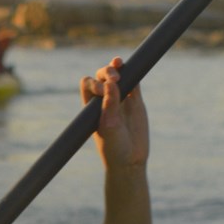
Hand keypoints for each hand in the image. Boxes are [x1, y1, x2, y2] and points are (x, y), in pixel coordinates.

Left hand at [80, 57, 149, 171]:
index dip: (94, 83)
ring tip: (118, 63)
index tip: (103, 92)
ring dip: (117, 67)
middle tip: (114, 78)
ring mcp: (121, 98)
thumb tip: (111, 83)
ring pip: (119, 75)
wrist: (130, 160)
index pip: (88, 84)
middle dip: (105, 72)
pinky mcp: (135, 101)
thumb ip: (110, 105)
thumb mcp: (109, 127)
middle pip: (101, 76)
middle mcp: (104, 100)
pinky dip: (134, 73)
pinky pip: (134, 82)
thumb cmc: (113, 147)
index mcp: (92, 106)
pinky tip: (134, 69)